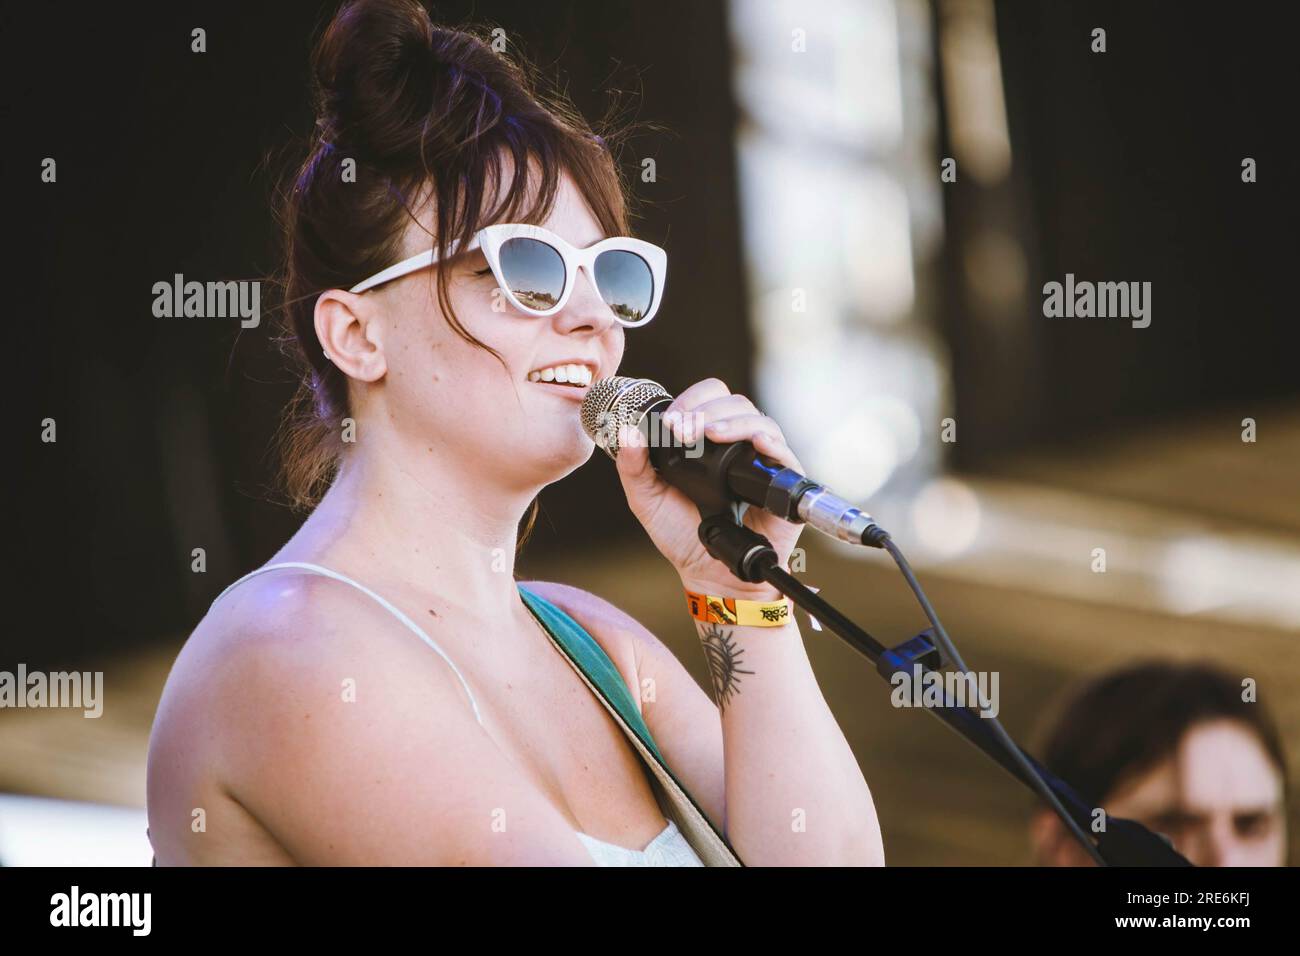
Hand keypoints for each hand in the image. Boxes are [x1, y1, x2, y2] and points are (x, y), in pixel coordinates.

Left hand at [612, 378, 804, 599]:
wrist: (710, 574)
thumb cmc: (682, 536)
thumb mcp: (647, 500)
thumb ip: (634, 467)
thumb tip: (628, 432)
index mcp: (707, 440)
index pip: (709, 399)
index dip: (692, 400)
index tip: (672, 421)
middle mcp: (737, 444)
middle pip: (736, 403)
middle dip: (708, 410)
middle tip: (684, 429)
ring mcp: (761, 461)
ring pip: (759, 421)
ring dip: (734, 421)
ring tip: (711, 433)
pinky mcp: (781, 483)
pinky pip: (784, 453)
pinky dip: (771, 442)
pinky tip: (756, 443)